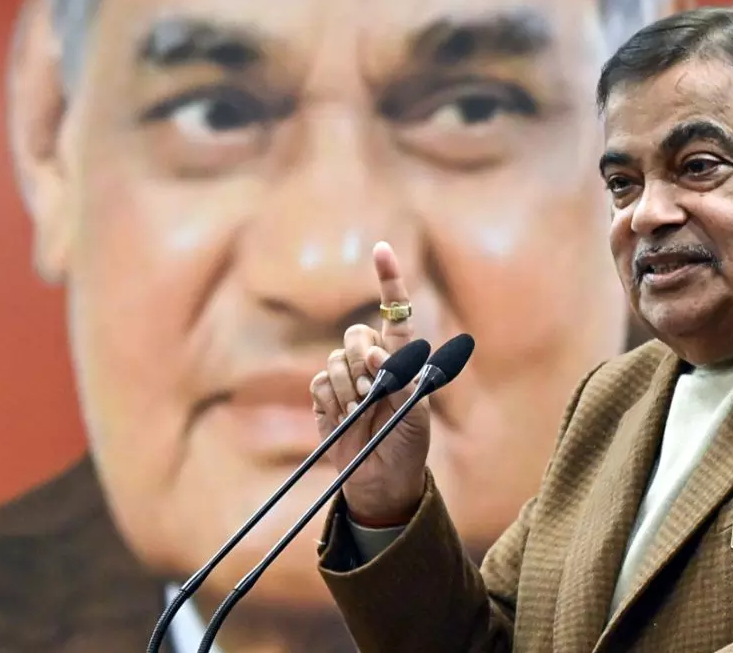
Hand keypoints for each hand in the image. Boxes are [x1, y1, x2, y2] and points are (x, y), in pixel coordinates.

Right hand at [310, 241, 429, 526]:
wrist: (382, 482)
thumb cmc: (407, 446)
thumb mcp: (413, 414)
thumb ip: (396, 379)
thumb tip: (374, 353)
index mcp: (402, 358)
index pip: (395, 311)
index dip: (389, 279)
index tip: (381, 250)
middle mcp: (374, 361)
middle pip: (355, 334)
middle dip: (361, 358)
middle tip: (373, 390)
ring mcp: (347, 378)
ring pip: (334, 360)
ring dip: (348, 387)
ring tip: (363, 413)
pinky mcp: (325, 397)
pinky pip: (318, 383)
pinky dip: (331, 401)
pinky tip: (344, 420)